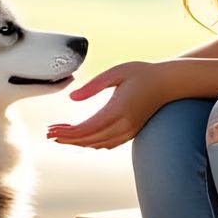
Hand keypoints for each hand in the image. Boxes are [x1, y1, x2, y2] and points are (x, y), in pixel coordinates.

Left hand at [46, 60, 179, 148]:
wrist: (168, 83)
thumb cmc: (142, 73)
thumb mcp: (116, 73)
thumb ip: (93, 85)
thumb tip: (73, 98)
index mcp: (118, 110)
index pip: (86, 129)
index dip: (67, 133)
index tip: (51, 130)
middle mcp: (124, 125)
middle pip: (89, 139)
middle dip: (67, 138)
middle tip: (49, 134)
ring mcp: (129, 131)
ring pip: (98, 144)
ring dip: (78, 142)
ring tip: (61, 135)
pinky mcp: (131, 132)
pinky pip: (107, 143)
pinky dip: (91, 142)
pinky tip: (81, 137)